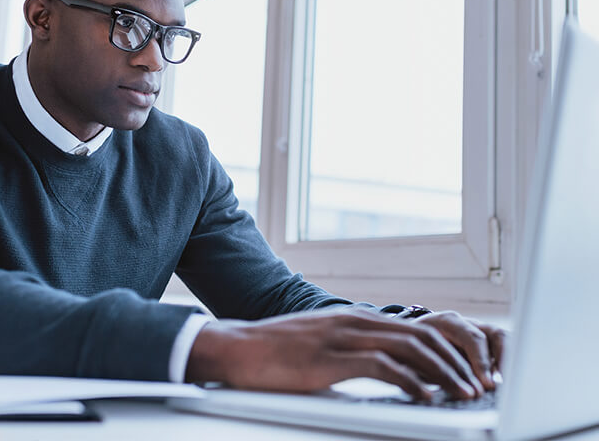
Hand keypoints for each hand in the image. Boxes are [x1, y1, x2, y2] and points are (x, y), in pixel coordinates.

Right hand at [185, 309, 498, 399]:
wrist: (241, 348)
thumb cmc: (280, 349)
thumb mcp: (325, 344)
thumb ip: (355, 349)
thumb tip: (385, 368)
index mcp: (357, 319)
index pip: (415, 330)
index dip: (446, 350)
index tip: (465, 372)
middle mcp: (357, 322)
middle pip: (421, 337)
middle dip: (455, 362)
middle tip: (476, 385)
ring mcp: (345, 337)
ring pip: (409, 350)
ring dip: (442, 373)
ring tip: (462, 393)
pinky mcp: (332, 358)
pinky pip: (382, 367)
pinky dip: (411, 382)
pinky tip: (425, 398)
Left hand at [414, 311, 507, 390]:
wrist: (409, 337)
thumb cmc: (411, 347)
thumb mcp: (413, 354)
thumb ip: (426, 367)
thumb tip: (439, 384)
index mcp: (447, 321)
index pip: (471, 337)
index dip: (480, 361)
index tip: (485, 384)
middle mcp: (466, 323)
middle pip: (492, 335)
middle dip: (498, 362)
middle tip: (496, 387)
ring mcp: (478, 331)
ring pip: (502, 339)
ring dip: (508, 362)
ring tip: (509, 385)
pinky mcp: (485, 344)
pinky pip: (503, 349)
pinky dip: (507, 364)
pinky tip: (505, 383)